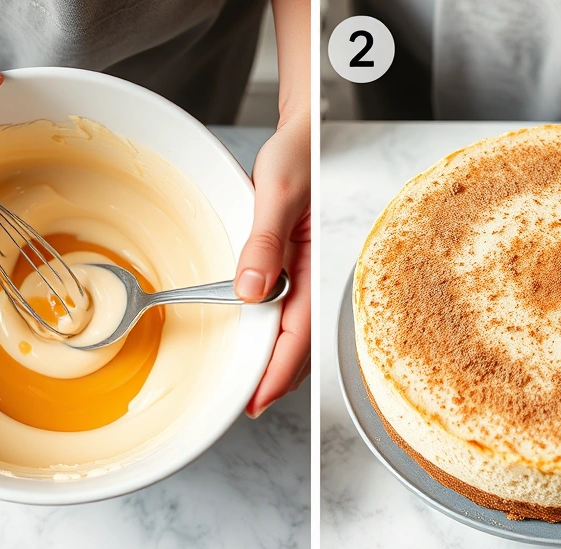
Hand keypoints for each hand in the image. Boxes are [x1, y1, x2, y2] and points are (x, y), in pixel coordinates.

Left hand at [235, 112, 310, 418]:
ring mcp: (304, 272)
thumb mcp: (278, 191)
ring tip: (250, 382)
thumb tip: (252, 291)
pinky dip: (270, 330)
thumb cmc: (300, 153)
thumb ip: (265, 241)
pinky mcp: (293, 264)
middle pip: (298, 341)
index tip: (254, 400)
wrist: (305, 133)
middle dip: (274, 377)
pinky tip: (255, 336)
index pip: (298, 334)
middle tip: (246, 404)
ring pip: (291, 328)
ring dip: (273, 358)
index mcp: (314, 264)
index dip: (276, 373)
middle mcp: (312, 275)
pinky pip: (285, 307)